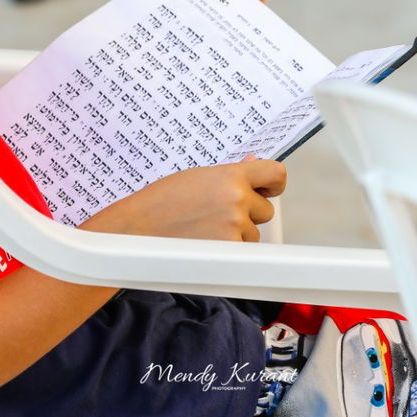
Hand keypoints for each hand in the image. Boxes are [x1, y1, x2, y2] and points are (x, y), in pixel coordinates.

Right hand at [79, 157, 285, 241]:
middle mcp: (237, 199)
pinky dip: (228, 250)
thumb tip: (253, 164)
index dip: (273, 184)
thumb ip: (229, 174)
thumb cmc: (162, 202)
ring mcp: (235, 226)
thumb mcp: (197, 177)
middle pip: (265, 210)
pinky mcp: (229, 250)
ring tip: (205, 228)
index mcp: (231, 176)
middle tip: (218, 214)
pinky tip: (205, 242)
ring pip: (253, 234)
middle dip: (248, 214)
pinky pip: (242, 252)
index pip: (276, 174)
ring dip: (237, 234)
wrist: (140, 228)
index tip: (267, 190)